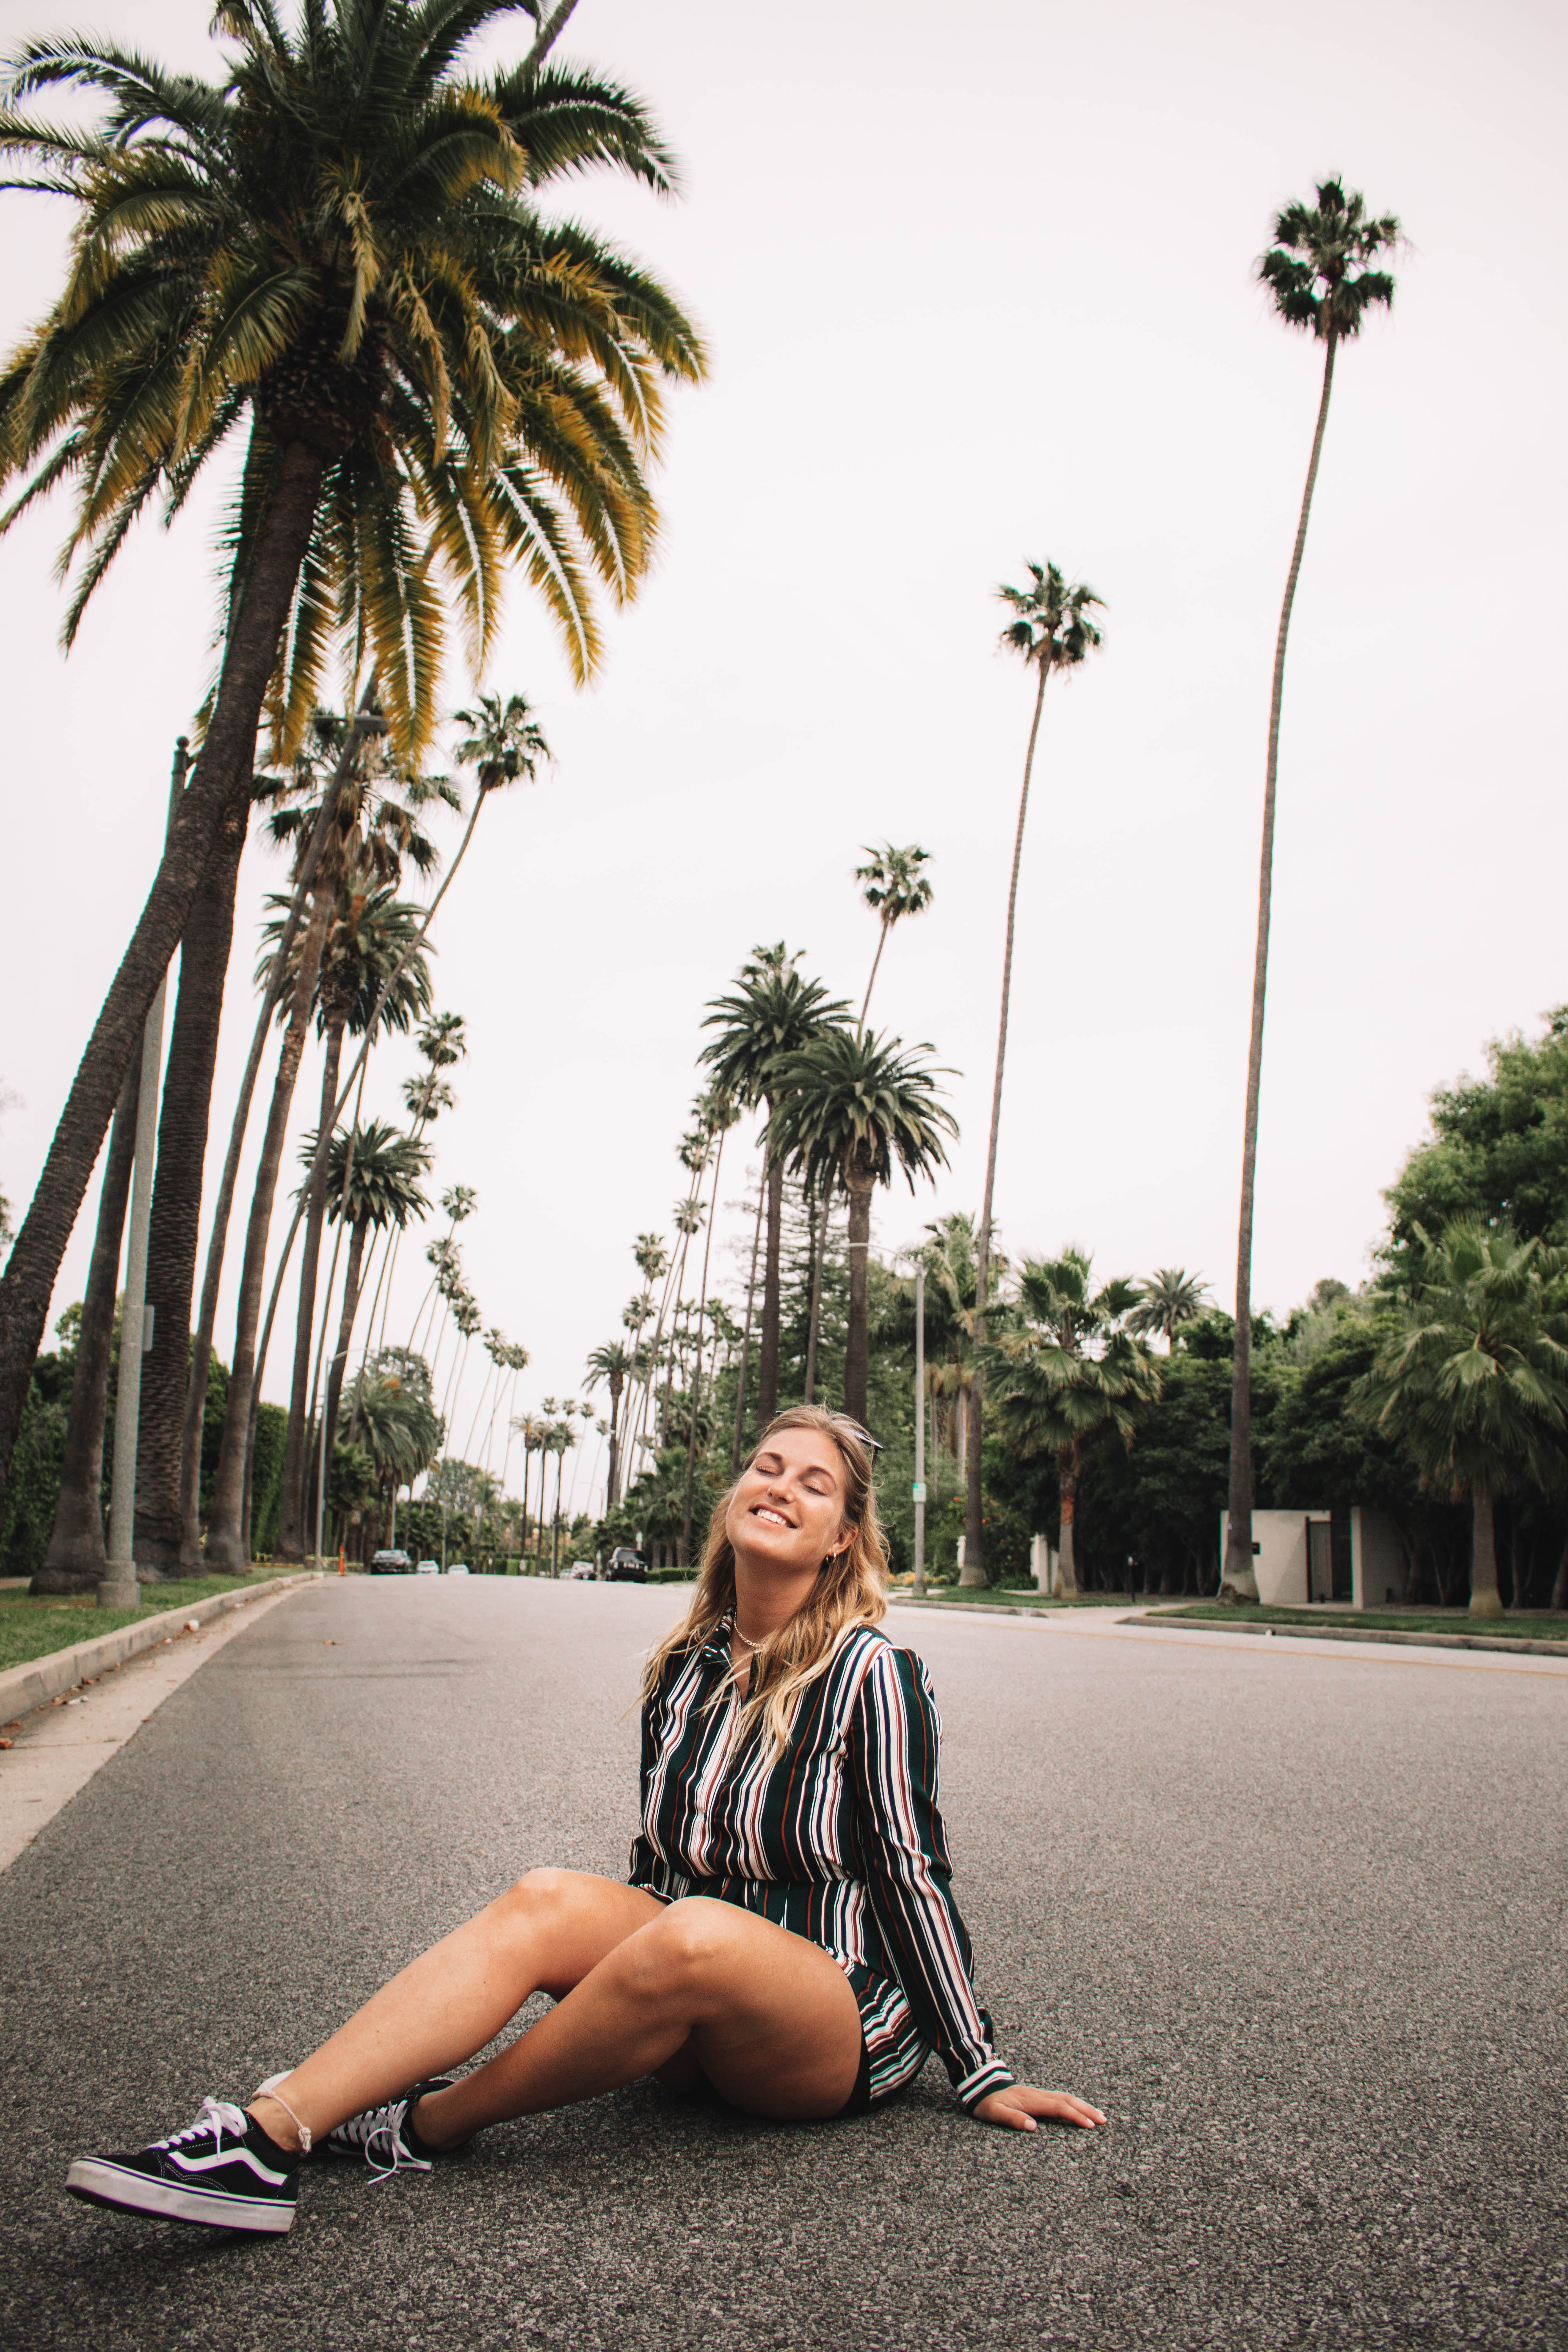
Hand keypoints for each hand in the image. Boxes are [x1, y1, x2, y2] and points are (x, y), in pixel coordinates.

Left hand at [973, 2083, 1106, 2132]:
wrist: (980, 2085)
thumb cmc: (987, 2102)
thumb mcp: (994, 2113)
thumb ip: (1012, 2119)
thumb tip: (1033, 2127)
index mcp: (1031, 2100)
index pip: (1058, 2107)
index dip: (1075, 2116)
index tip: (1090, 2125)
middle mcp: (1038, 2095)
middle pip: (1067, 2100)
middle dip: (1087, 2109)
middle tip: (1104, 2120)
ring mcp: (1039, 2094)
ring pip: (1066, 2098)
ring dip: (1083, 2106)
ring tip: (1099, 2115)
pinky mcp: (1038, 2096)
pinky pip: (1060, 2098)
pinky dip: (1074, 2104)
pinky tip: (1080, 2110)